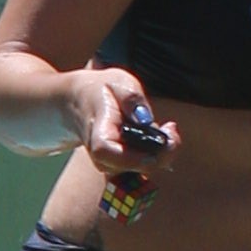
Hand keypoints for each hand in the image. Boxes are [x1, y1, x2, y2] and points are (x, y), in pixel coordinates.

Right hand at [71, 72, 173, 218]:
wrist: (79, 103)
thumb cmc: (101, 91)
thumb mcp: (118, 82)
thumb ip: (132, 98)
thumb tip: (146, 119)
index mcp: (97, 134)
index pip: (108, 153)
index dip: (134, 158)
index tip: (159, 146)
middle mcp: (102, 157)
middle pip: (134, 167)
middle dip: (162, 151)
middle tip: (171, 127)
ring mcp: (112, 165)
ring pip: (144, 168)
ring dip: (163, 151)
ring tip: (166, 127)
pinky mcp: (123, 166)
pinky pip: (146, 165)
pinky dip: (159, 152)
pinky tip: (161, 135)